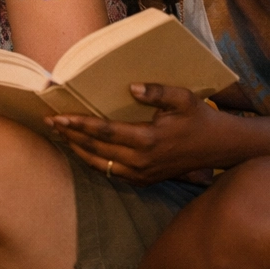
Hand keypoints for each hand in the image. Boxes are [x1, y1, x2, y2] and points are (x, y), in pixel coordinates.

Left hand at [47, 83, 223, 185]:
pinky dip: (93, 161)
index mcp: (148, 139)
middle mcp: (142, 160)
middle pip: (95, 148)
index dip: (79, 124)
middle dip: (70, 135)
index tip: (57, 117)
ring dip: (77, 149)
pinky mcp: (144, 180)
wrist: (220, 147)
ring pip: (99, 164)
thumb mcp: (184, 98)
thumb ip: (158, 92)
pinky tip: (81, 149)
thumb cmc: (200, 118)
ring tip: (60, 134)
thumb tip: (132, 88)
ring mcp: (142, 173)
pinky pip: (111, 172)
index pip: (104, 132)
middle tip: (49, 122)